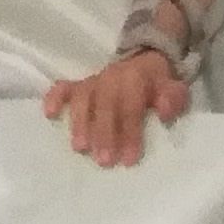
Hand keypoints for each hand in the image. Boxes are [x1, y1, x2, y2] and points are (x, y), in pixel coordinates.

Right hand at [43, 50, 188, 167]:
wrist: (146, 62)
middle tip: (104, 161)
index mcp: (135, 79)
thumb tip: (164, 112)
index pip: (131, 107)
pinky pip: (64, 87)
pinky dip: (54, 98)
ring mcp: (94, 81)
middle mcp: (111, 78)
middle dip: (104, 133)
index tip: (128, 159)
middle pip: (105, 105)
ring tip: (80, 148)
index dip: (130, 133)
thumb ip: (173, 99)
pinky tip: (49, 114)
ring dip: (80, 123)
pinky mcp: (80, 85)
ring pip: (83, 98)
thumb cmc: (158, 85)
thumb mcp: (174, 89)